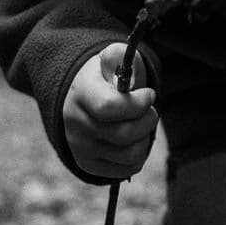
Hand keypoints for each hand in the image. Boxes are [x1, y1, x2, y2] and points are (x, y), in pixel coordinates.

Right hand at [63, 44, 157, 178]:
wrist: (85, 101)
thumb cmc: (107, 79)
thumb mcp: (111, 60)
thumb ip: (118, 56)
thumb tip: (118, 61)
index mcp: (80, 94)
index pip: (109, 107)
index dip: (138, 104)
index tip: (149, 94)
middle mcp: (75, 124)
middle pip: (124, 134)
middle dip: (148, 120)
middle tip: (149, 110)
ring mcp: (81, 148)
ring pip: (130, 154)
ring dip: (145, 138)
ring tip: (141, 124)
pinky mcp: (90, 165)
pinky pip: (128, 168)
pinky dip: (139, 154)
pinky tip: (133, 139)